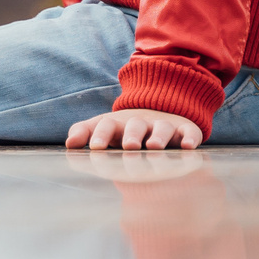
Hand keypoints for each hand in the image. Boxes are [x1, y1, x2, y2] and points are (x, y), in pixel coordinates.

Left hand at [67, 108, 203, 150]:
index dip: (101, 135)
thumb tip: (69, 143)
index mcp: (118, 124)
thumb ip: (84, 132)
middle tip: (129, 146)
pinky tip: (188, 147)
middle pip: (135, 125)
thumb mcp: (104, 128)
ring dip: (158, 136)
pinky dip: (189, 138)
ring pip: (162, 127)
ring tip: (154, 146)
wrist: (160, 110)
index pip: (106, 125)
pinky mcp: (185, 130)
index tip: (96, 148)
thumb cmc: (125, 129)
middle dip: (131, 135)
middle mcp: (141, 123)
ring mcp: (164, 125)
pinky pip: (189, 133)